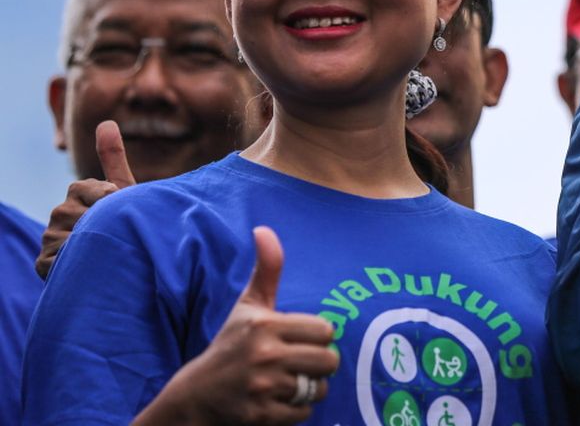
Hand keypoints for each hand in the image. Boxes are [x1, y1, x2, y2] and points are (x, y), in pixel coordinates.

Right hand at [36, 120, 135, 278]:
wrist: (127, 257)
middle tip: (116, 229)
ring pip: (66, 237)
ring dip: (92, 244)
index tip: (116, 203)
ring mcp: (50, 237)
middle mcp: (59, 213)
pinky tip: (93, 262)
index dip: (104, 197)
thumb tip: (106, 123)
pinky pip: (57, 259)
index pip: (82, 188)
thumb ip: (114, 158)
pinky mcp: (44, 262)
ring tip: (108, 246)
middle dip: (100, 223)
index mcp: (77, 194)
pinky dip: (76, 261)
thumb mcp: (124, 190)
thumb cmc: (127, 221)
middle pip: (73, 214)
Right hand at [137, 227, 339, 424]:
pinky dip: (296, 410)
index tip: (302, 339)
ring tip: (290, 382)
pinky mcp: (260, 416)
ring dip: (310, 389)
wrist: (196, 396)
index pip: (325, 331)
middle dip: (320, 365)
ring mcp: (261, 388)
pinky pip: (303, 413)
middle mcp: (264, 355)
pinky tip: (277, 400)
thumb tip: (263, 229)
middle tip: (302, 364)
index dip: (318, 337)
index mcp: (265, 326)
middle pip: (328, 361)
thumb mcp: (248, 307)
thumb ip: (266, 270)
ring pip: (318, 389)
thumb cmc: (230, 345)